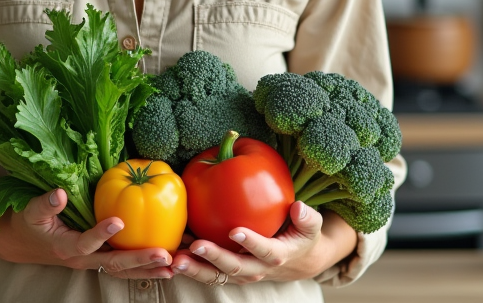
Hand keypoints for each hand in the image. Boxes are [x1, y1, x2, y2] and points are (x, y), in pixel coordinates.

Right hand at [0, 189, 174, 280]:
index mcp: (65, 246)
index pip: (84, 243)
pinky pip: (123, 268)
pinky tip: (164, 267)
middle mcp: (81, 259)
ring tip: (172, 267)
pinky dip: (144, 269)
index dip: (100, 234)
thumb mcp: (31, 211)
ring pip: (122, 271)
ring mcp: (92, 262)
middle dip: (139, 260)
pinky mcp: (99, 260)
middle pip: (112, 264)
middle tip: (163, 254)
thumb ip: (45, 204)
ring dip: (147, 270)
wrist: (24, 243)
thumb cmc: (29, 224)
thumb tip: (60, 193)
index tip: (118, 221)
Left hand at [170, 201, 330, 284]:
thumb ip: (308, 217)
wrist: (297, 262)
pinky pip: (207, 272)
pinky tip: (171, 254)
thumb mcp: (311, 227)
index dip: (251, 242)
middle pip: (234, 267)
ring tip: (175, 259)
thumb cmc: (301, 236)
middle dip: (214, 258)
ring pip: (216, 276)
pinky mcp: (227, 273)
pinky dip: (190, 266)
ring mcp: (240, 273)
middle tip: (195, 245)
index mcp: (278, 255)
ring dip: (195, 268)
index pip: (265, 251)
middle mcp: (257, 268)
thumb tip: (298, 206)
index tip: (235, 231)